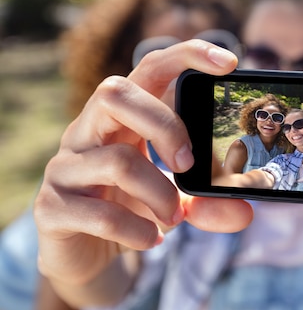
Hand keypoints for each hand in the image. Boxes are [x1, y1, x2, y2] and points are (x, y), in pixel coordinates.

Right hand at [34, 41, 253, 295]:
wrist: (82, 254)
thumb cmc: (130, 208)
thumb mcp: (177, 201)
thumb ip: (209, 203)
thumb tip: (244, 213)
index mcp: (122, 116)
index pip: (150, 67)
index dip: (187, 56)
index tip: (229, 61)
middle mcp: (87, 131)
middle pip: (116, 93)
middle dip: (165, 127)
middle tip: (187, 163)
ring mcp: (65, 167)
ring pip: (117, 161)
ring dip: (161, 195)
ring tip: (173, 218)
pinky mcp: (52, 208)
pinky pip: (100, 214)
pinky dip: (138, 229)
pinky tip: (151, 239)